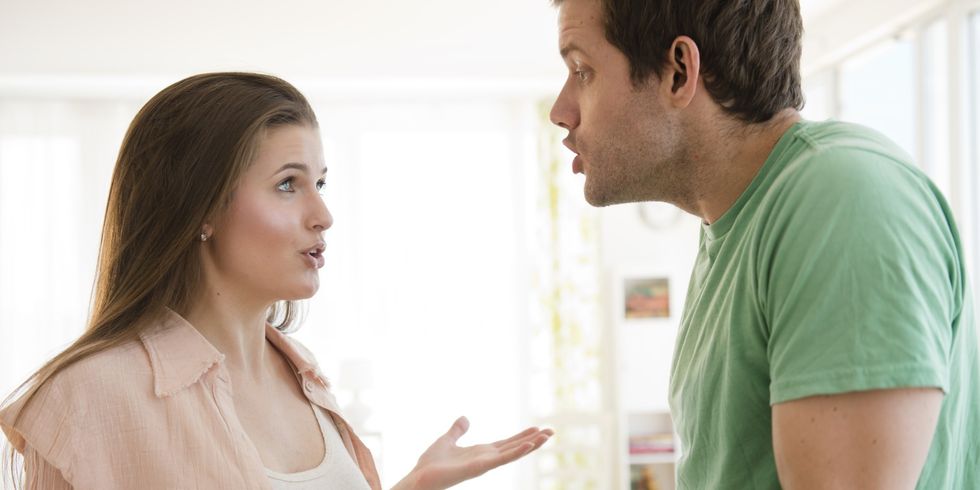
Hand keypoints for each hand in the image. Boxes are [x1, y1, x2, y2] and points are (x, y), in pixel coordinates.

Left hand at [391, 416, 553, 489]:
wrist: (419, 478)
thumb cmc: (430, 464)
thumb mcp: (446, 440)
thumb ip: (457, 430)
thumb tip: (465, 418)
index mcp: (481, 452)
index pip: (506, 443)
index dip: (522, 436)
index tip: (537, 428)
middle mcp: (486, 458)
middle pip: (515, 447)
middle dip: (533, 440)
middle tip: (553, 431)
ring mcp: (484, 464)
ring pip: (513, 453)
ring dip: (531, 444)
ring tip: (547, 435)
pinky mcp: (479, 467)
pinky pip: (501, 459)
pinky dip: (516, 452)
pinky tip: (528, 445)